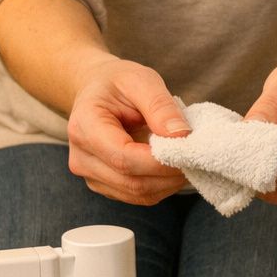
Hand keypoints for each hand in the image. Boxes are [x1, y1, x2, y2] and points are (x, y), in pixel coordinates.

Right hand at [67, 57, 188, 204]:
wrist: (96, 90)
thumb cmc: (117, 83)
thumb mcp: (140, 80)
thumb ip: (160, 106)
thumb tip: (181, 135)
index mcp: (84, 126)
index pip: (123, 157)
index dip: (160, 160)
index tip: (188, 149)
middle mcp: (81, 157)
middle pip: (131, 181)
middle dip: (169, 173)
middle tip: (195, 155)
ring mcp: (90, 175)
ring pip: (137, 193)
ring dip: (168, 182)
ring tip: (184, 158)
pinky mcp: (104, 185)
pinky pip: (138, 196)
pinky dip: (161, 185)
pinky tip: (171, 166)